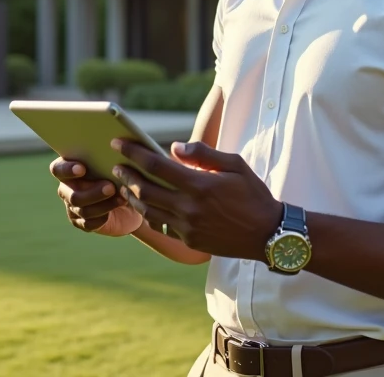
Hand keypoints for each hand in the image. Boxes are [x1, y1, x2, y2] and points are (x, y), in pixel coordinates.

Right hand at [50, 157, 143, 236]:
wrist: (131, 197)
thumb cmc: (121, 172)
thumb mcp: (116, 164)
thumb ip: (109, 160)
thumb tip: (113, 155)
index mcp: (69, 169)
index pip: (57, 169)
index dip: (67, 170)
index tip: (82, 169)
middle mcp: (66, 189)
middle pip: (73, 195)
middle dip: (93, 192)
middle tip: (111, 187)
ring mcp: (72, 207)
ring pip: (83, 210)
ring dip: (104, 204)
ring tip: (122, 198)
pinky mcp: (82, 223)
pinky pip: (89, 223)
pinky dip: (104, 217)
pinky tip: (117, 208)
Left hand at [111, 139, 283, 259]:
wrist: (268, 233)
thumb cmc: (253, 194)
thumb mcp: (235, 164)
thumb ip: (203, 154)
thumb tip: (174, 147)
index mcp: (199, 185)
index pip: (155, 165)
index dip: (133, 152)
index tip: (118, 142)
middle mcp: (189, 207)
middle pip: (144, 189)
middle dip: (126, 174)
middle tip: (115, 164)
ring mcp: (187, 227)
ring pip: (147, 211)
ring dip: (131, 196)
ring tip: (123, 184)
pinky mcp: (189, 241)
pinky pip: (161, 226)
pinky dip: (147, 214)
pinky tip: (142, 206)